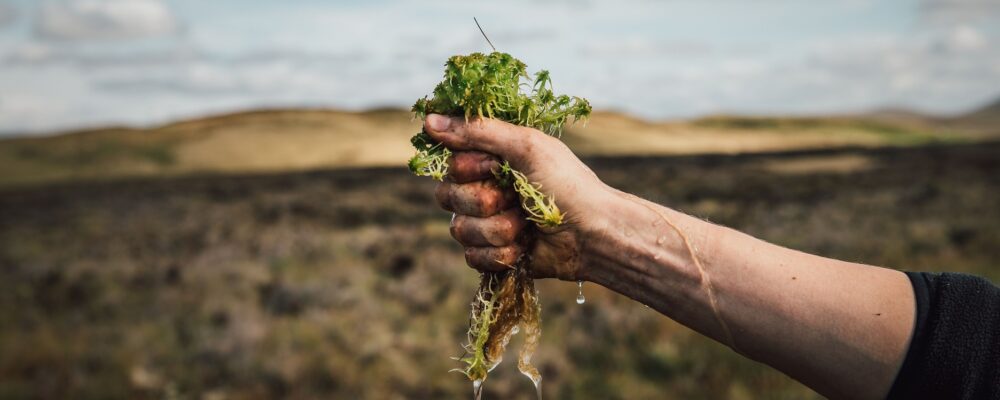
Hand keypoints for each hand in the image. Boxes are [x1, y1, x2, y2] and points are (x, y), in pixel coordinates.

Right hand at [424, 113, 617, 280]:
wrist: (593, 235)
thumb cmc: (567, 184)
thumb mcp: (526, 146)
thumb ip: (477, 131)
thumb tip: (427, 118)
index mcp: (489, 158)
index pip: (448, 163)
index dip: (468, 169)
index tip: (496, 166)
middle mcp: (483, 188)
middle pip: (447, 197)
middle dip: (485, 202)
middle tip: (516, 198)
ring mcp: (486, 222)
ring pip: (460, 230)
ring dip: (498, 230)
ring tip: (526, 225)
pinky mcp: (492, 254)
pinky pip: (472, 257)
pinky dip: (501, 254)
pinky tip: (524, 248)